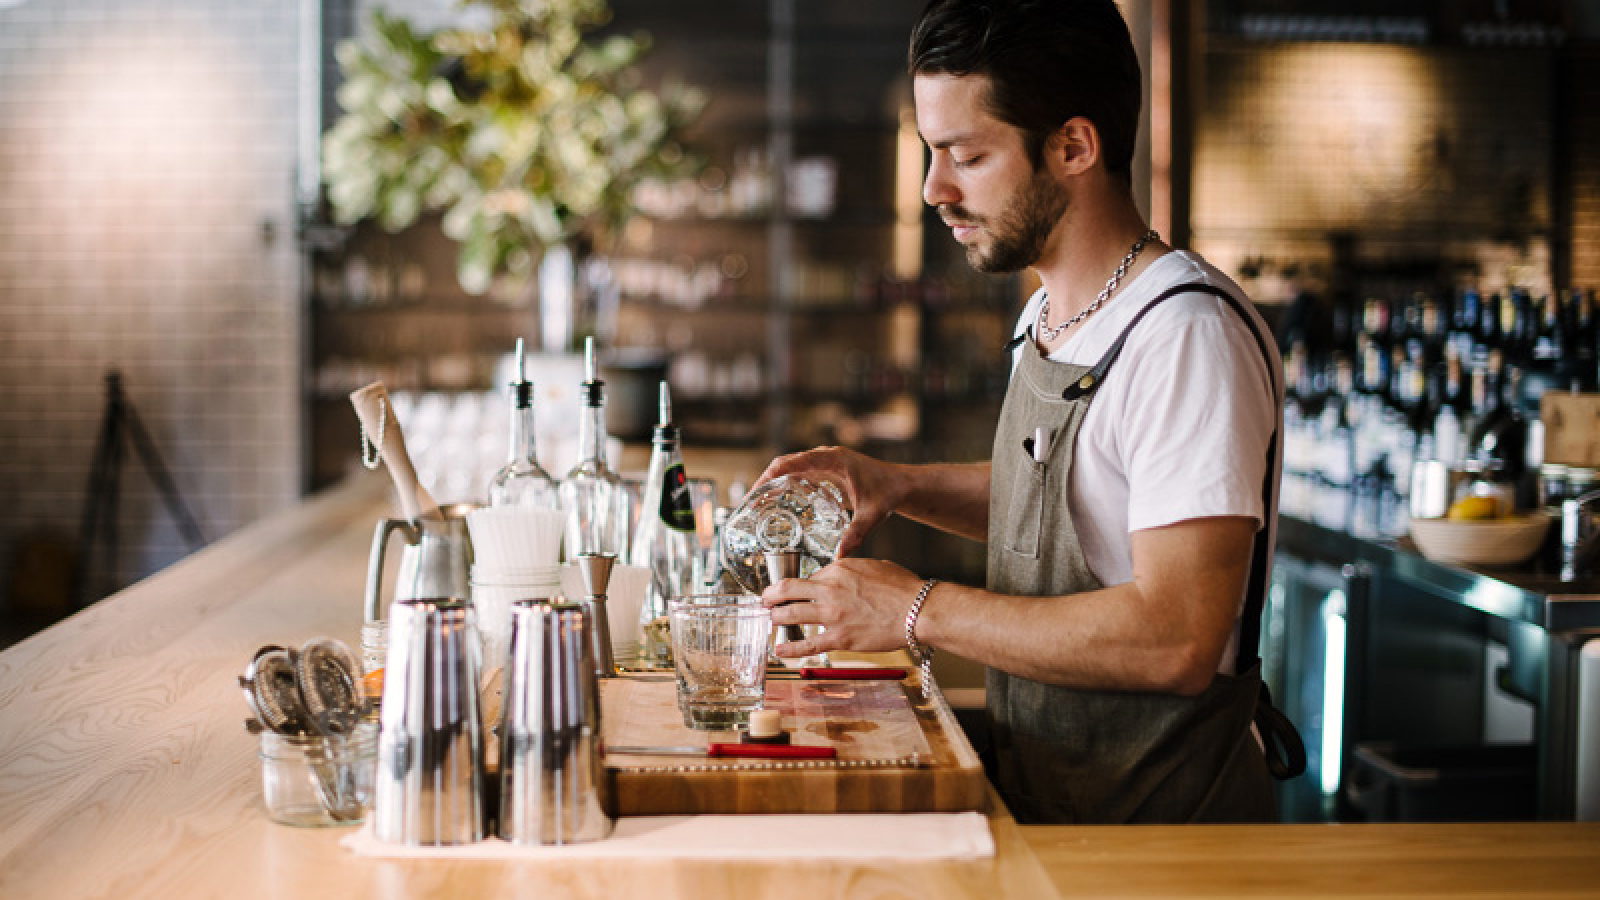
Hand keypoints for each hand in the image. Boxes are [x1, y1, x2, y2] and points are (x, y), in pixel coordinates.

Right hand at [753, 446, 902, 558]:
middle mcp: (826, 457)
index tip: (755, 491)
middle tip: (749, 503)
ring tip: (757, 505)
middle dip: (765, 481)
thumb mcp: (872, 514)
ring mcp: (824, 462)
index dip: (770, 475)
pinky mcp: (826, 471)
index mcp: (833, 459)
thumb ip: (856, 533)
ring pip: (790, 467)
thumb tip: (841, 557)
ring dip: (773, 483)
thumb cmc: (889, 492)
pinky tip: (778, 504)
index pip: (792, 462)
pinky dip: (785, 485)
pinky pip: (799, 474)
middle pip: (785, 463)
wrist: (902, 484)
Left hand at [760, 557, 922, 657]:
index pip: (810, 576)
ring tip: (770, 619)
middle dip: (772, 595)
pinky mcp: (839, 638)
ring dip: (776, 617)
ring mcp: (832, 615)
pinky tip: (779, 649)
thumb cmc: (903, 588)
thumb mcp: (874, 566)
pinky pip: (807, 644)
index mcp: (839, 570)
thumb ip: (852, 570)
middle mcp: (829, 589)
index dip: (802, 585)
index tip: (798, 591)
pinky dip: (790, 648)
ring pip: (791, 615)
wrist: (918, 610)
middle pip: (788, 590)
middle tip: (766, 599)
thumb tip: (843, 573)